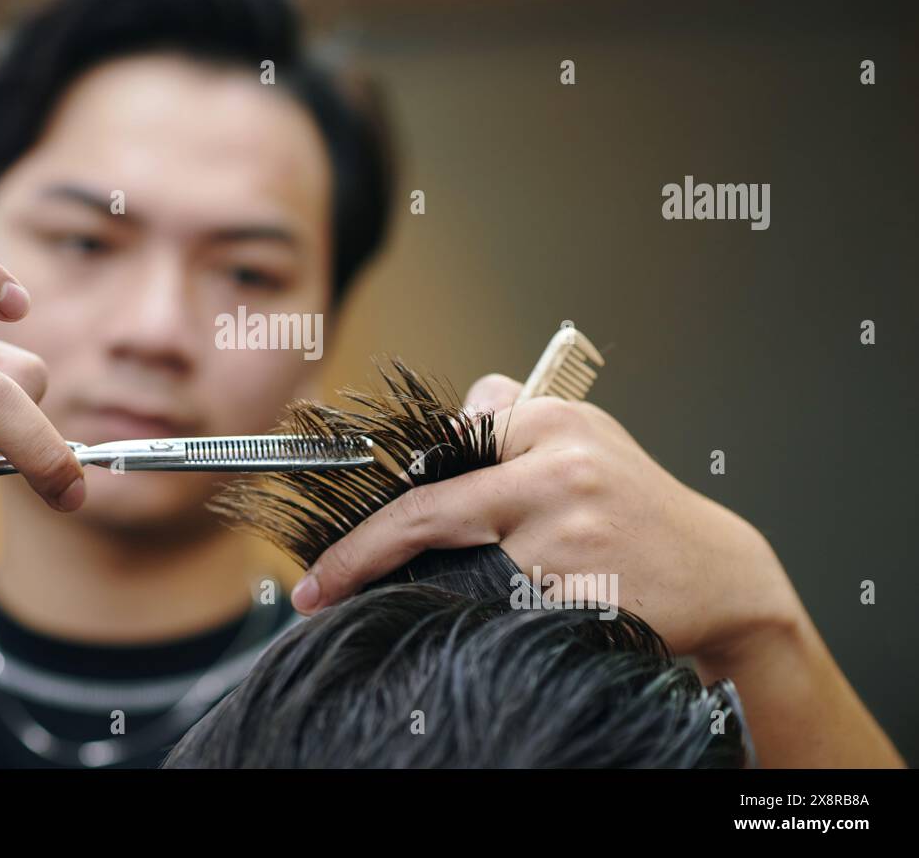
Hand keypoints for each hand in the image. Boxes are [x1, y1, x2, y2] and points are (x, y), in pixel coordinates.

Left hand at [290, 373, 804, 661]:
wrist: (719, 574)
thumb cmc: (635, 507)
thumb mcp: (583, 437)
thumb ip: (512, 421)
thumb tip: (452, 409)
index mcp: (552, 421)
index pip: (437, 452)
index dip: (379, 498)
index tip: (333, 535)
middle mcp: (558, 469)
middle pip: (427, 514)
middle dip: (360, 555)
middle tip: (315, 588)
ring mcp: (567, 535)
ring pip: (454, 571)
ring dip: (421, 593)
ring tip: (392, 607)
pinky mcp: (577, 593)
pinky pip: (492, 610)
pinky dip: (468, 619)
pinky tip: (469, 626)